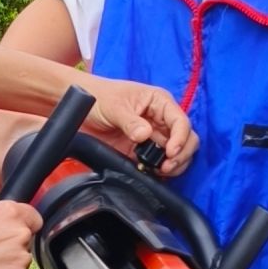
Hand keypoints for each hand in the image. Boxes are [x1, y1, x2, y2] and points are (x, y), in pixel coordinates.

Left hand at [80, 76, 196, 173]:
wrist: (80, 106)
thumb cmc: (99, 96)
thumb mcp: (114, 106)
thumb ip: (130, 121)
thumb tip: (145, 135)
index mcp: (160, 102)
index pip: (181, 121)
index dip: (181, 138)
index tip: (171, 153)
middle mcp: (161, 120)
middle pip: (187, 139)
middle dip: (182, 155)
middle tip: (166, 167)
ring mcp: (154, 137)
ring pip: (177, 154)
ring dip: (173, 165)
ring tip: (158, 171)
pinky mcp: (143, 151)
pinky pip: (158, 164)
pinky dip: (159, 172)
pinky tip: (150, 173)